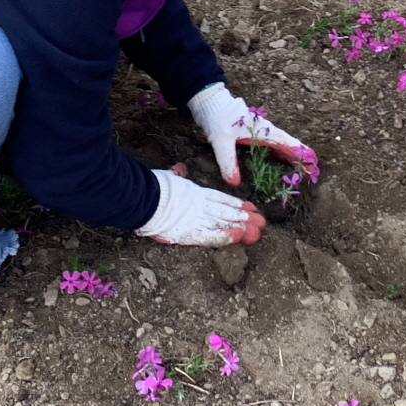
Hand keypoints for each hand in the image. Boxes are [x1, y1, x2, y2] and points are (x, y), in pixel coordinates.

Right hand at [136, 167, 265, 245]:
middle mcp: (198, 205)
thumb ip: (176, 174)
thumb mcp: (167, 177)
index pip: (220, 199)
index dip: (235, 204)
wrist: (143, 196)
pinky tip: (238, 237)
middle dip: (244, 217)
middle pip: (226, 211)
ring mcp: (195, 218)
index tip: (250, 207)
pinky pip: (210, 236)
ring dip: (241, 227)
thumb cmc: (151, 186)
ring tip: (257, 230)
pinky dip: (224, 236)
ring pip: (223, 222)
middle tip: (262, 222)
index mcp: (194, 193)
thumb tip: (179, 168)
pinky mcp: (189, 231)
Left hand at [189, 83, 318, 186]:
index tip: (313, 161)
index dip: (300, 153)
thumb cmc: (218, 118)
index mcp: (263, 131)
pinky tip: (282, 159)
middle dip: (300, 156)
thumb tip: (234, 183)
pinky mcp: (253, 133)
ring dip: (292, 155)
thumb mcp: (220, 141)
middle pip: (288, 144)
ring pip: (281, 144)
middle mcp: (265, 131)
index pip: (286, 143)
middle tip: (312, 170)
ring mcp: (260, 131)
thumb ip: (228, 162)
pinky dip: (281, 152)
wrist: (211, 102)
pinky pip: (272, 144)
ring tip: (302, 167)